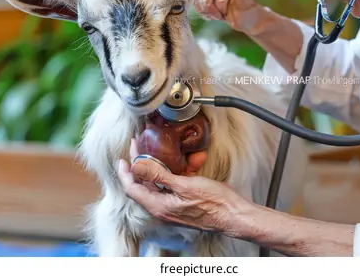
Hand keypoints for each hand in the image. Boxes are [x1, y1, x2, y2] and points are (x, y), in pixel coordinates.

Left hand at [117, 138, 248, 234]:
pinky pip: (178, 183)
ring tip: (165, 147)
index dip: (125, 172)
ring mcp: (174, 204)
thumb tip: (136, 166)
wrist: (235, 215)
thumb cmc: (213, 203)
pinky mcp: (186, 200)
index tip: (124, 157)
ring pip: (162, 181)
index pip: (132, 188)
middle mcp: (163, 207)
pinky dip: (182, 170)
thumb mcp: (183, 185)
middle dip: (142, 163)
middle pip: (145, 184)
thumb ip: (157, 176)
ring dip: (164, 164)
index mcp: (158, 206)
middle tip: (141, 145)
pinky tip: (192, 158)